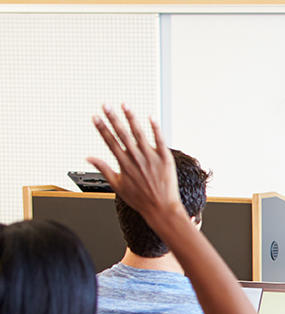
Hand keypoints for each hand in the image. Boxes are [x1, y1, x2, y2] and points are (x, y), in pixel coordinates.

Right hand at [87, 104, 182, 222]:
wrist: (162, 208)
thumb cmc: (140, 199)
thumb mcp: (117, 185)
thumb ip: (103, 169)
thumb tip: (89, 158)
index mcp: (124, 165)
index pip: (110, 142)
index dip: (102, 128)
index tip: (95, 116)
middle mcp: (136, 159)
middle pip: (122, 134)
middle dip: (113, 118)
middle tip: (105, 105)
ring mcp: (151, 158)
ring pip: (139, 134)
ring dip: (131, 118)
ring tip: (124, 105)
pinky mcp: (165, 159)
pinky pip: (160, 140)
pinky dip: (155, 128)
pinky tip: (150, 117)